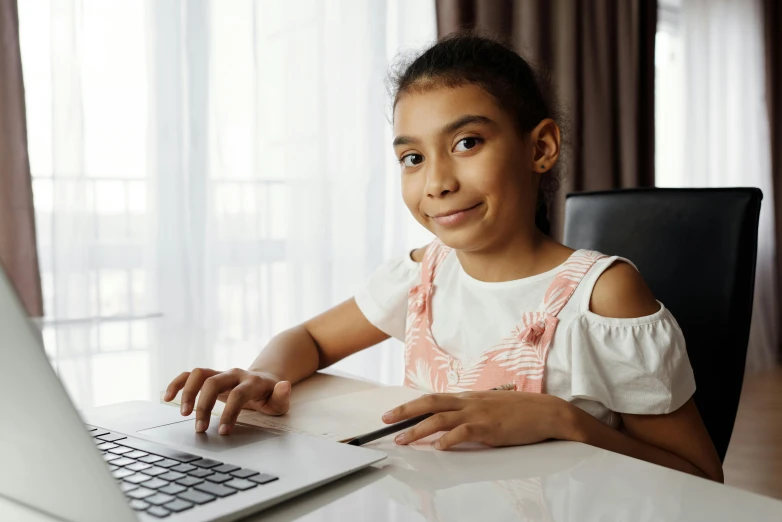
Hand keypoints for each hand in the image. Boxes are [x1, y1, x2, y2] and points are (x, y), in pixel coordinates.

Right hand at [163, 368, 290, 434]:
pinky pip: (190, 375)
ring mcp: (221, 373)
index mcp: (252, 382)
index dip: (229, 412)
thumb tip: (284, 386)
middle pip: (213, 383)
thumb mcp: (280, 400)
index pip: (238, 394)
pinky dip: (177, 383)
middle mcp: (235, 374)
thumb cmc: (271, 395)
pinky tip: (167, 398)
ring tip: (184, 414)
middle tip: (199, 429)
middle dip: (204, 406)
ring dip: (188, 393)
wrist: (264, 379)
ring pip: (199, 374)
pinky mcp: (210, 376)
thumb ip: (282, 396)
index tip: (223, 432)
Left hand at [382, 391, 574, 449]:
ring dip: (419, 429)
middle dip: (405, 412)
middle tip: (385, 420)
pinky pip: (464, 432)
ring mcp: (478, 413)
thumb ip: (470, 412)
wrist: (547, 412)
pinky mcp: (489, 427)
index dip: (411, 406)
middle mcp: (469, 401)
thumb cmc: (521, 412)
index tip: (394, 413)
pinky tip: (438, 447)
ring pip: (440, 418)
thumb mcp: (490, 407)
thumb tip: (452, 424)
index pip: (433, 399)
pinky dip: (449, 440)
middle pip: (429, 402)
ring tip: (403, 439)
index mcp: (468, 397)